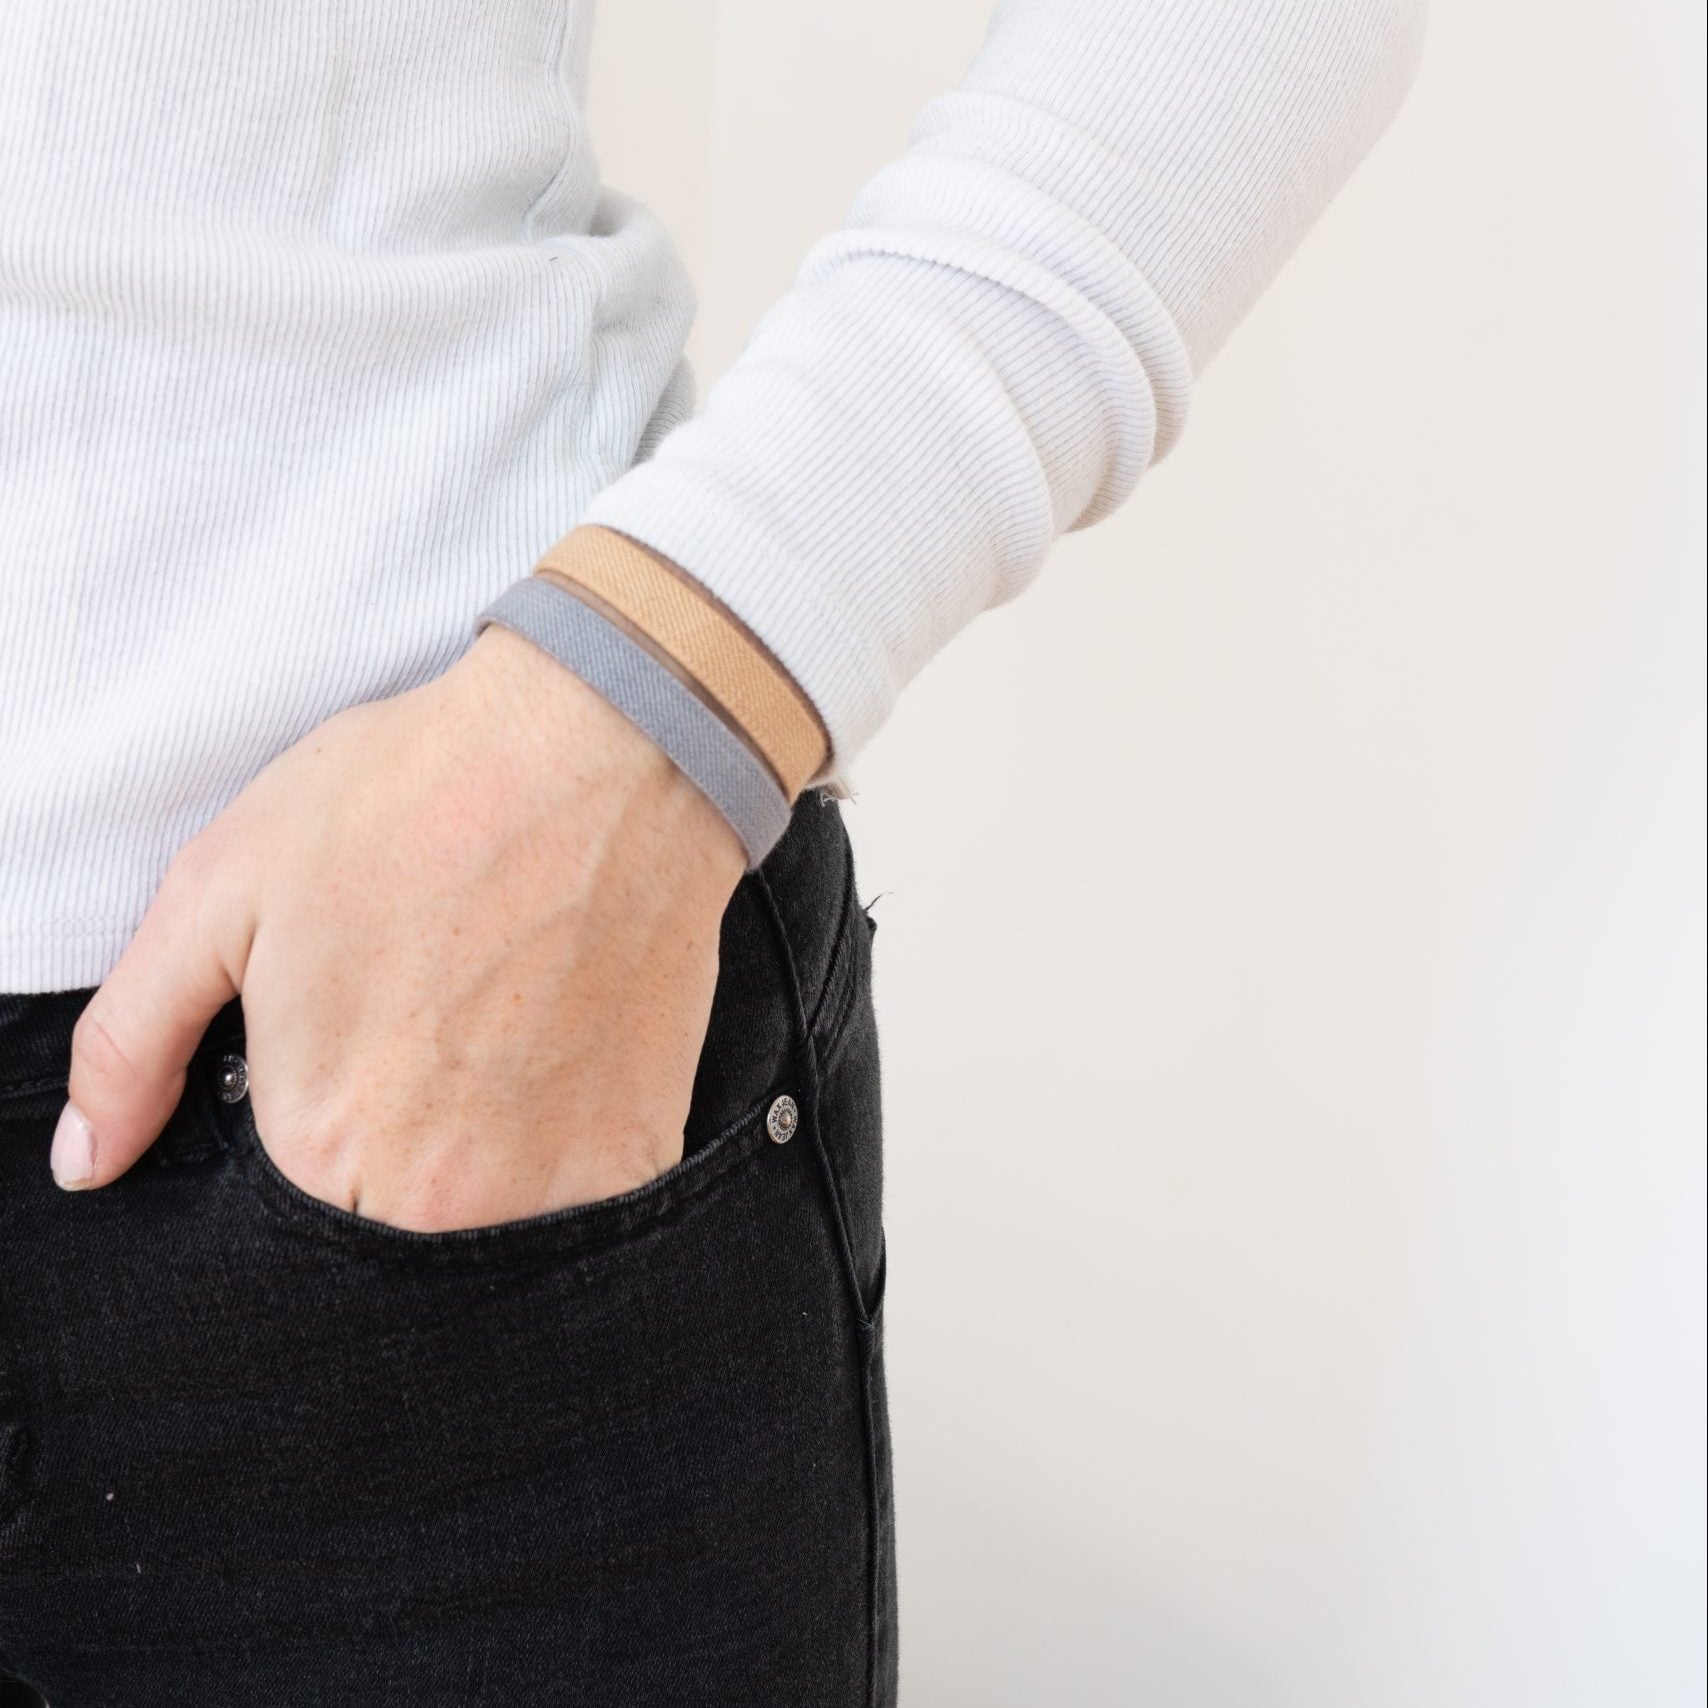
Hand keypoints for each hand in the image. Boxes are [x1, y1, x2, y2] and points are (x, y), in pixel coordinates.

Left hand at [51, 623, 746, 1230]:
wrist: (603, 749)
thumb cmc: (413, 801)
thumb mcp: (222, 889)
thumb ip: (133, 1043)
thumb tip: (89, 1160)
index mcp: (321, 1147)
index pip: (280, 1221)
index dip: (300, 1131)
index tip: (339, 1057)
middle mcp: (441, 1202)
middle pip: (385, 1231)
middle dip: (385, 1158)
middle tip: (417, 1031)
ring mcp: (554, 1188)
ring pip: (482, 1234)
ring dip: (477, 1166)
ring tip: (489, 1037)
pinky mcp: (637, 1158)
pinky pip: (577, 1213)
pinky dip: (559, 1157)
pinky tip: (555, 1054)